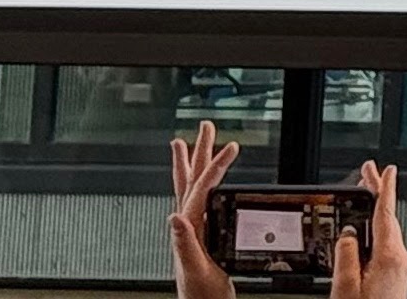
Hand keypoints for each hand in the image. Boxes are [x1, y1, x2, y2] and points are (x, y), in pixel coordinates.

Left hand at [168, 120, 241, 298]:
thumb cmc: (200, 297)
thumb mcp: (197, 270)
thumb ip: (185, 244)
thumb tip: (175, 216)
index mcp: (190, 229)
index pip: (201, 189)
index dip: (216, 166)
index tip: (231, 147)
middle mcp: (188, 226)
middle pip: (192, 180)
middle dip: (198, 152)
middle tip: (205, 126)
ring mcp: (194, 231)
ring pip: (193, 188)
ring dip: (195, 163)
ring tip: (194, 143)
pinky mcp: (202, 238)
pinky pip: (202, 202)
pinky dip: (206, 186)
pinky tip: (210, 184)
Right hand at [330, 161, 406, 298]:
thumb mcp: (346, 288)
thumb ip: (346, 257)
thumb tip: (348, 234)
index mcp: (389, 257)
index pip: (386, 214)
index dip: (386, 189)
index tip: (388, 168)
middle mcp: (399, 259)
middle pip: (388, 217)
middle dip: (378, 193)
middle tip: (367, 172)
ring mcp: (398, 267)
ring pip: (387, 229)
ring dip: (376, 210)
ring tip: (365, 193)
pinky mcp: (394, 276)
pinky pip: (385, 242)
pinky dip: (376, 227)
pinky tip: (367, 228)